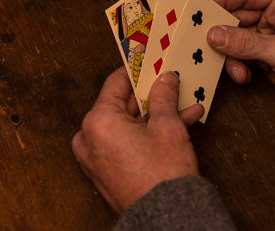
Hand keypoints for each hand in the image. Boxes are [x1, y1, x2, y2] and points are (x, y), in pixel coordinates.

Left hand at [72, 68, 202, 214]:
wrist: (166, 219)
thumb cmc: (162, 175)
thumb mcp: (167, 125)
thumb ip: (163, 96)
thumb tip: (164, 79)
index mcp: (97, 121)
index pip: (115, 83)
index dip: (137, 70)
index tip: (149, 60)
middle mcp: (89, 138)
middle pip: (122, 105)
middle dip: (152, 96)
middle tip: (170, 83)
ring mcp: (96, 158)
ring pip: (129, 125)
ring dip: (157, 116)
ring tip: (185, 106)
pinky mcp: (107, 172)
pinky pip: (127, 142)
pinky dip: (149, 134)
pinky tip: (179, 126)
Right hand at [208, 0, 274, 122]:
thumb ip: (246, 43)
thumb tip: (215, 35)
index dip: (220, 1)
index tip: (199, 12)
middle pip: (235, 16)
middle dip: (221, 33)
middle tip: (203, 44)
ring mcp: (269, 34)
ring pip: (235, 38)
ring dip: (230, 55)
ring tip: (235, 70)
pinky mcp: (266, 53)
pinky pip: (240, 53)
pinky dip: (237, 65)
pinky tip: (243, 76)